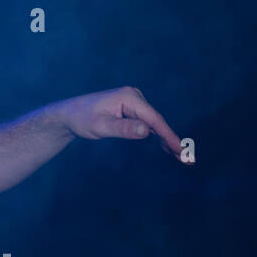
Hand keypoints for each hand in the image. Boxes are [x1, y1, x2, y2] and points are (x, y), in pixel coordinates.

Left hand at [56, 86, 188, 162]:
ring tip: (183, 158)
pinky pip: (148, 124)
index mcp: (129, 97)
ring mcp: (134, 102)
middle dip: (172, 140)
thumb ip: (123, 129)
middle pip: (158, 121)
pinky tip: (168, 149)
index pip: (154, 119)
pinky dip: (158, 136)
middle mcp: (134, 97)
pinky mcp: (131, 109)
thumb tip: (146, 131)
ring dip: (168, 140)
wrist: (68, 114)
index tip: (181, 150)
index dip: (169, 136)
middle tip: (188, 160)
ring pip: (155, 124)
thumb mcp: (100, 126)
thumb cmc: (82, 119)